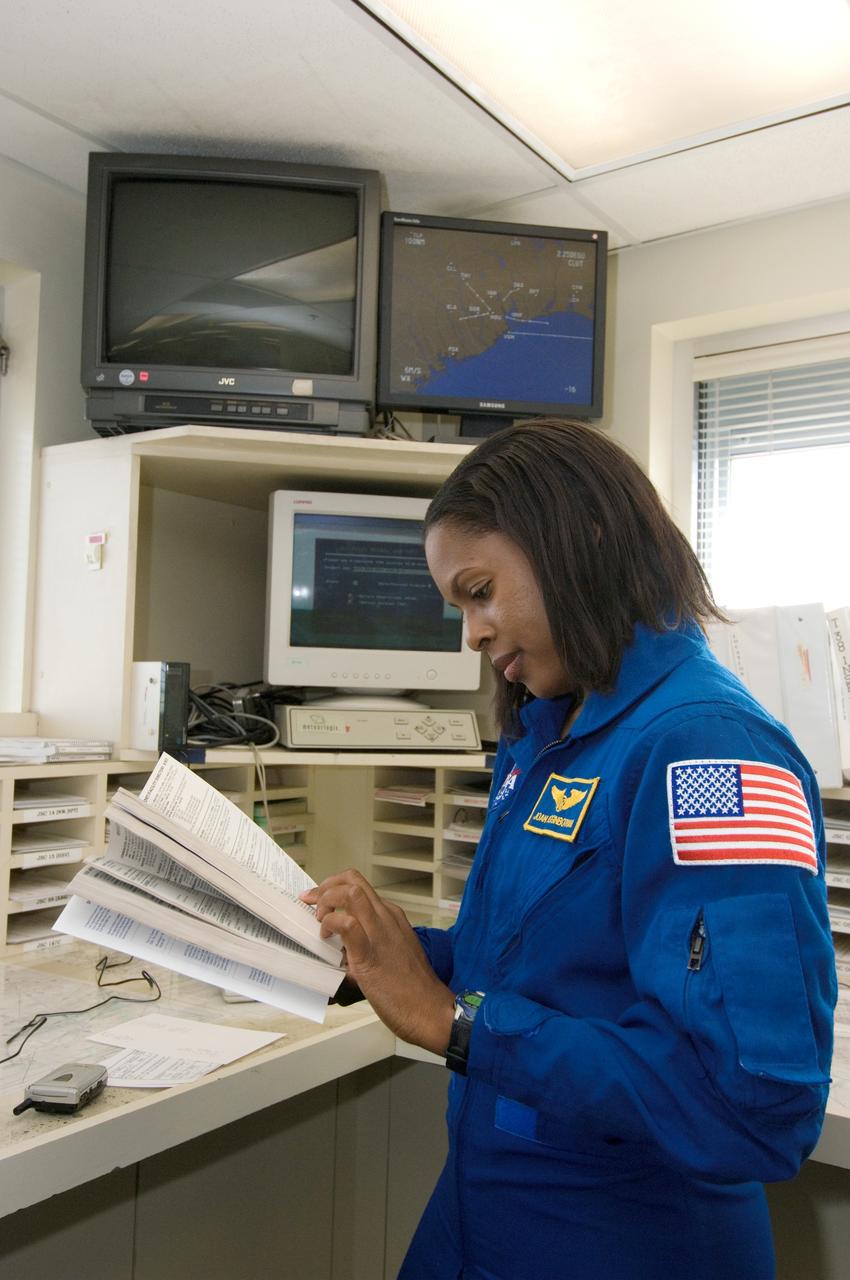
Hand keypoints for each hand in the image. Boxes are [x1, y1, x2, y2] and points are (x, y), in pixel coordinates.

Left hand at [301, 870, 453, 1055]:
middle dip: (325, 886)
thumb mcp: (392, 954)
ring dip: (327, 901)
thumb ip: (369, 945)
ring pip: (351, 892)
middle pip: (353, 880)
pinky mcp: (370, 953)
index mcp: (391, 917)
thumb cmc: (412, 989)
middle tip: (313, 903)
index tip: (320, 899)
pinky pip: (347, 924)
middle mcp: (386, 918)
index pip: (360, 887)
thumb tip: (342, 949)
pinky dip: (331, 925)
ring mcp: (379, 932)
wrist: (428, 1009)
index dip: (334, 888)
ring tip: (321, 920)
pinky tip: (327, 938)